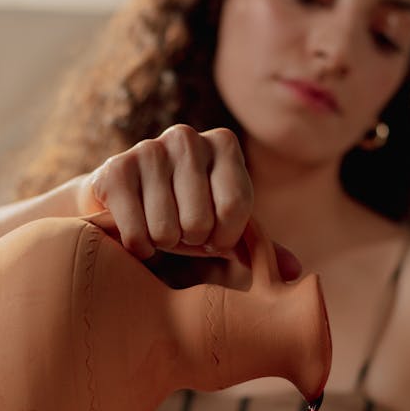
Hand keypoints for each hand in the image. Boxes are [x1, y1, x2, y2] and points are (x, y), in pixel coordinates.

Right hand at [82, 124, 253, 260]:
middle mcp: (186, 137)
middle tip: (180, 230)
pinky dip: (138, 246)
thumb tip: (294, 273)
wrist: (121, 201)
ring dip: (163, 243)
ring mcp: (148, 149)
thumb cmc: (184, 213)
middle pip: (199, 223)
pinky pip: (137, 233)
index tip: (213, 235)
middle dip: (190, 240)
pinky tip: (135, 231)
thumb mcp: (224, 225)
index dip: (223, 238)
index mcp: (224, 144)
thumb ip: (257, 245)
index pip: (235, 210)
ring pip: (166, 230)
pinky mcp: (115, 169)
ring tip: (158, 226)